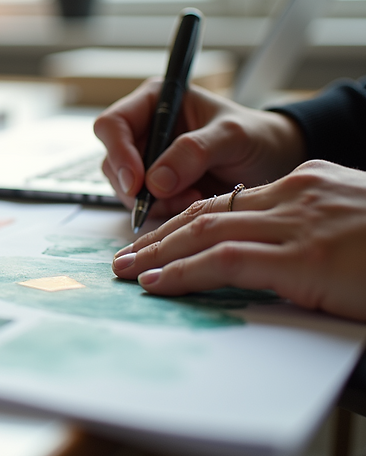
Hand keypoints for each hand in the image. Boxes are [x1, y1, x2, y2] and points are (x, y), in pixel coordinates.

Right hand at [93, 78, 305, 217]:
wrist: (275, 162)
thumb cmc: (257, 137)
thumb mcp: (231, 136)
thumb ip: (194, 151)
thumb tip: (155, 182)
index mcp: (155, 102)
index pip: (113, 125)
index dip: (118, 153)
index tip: (137, 183)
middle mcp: (145, 130)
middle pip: (113, 162)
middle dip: (138, 187)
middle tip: (171, 197)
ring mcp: (148, 161)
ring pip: (125, 188)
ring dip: (154, 202)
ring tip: (194, 198)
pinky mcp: (156, 187)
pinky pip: (143, 206)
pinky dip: (164, 211)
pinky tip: (193, 203)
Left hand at [112, 160, 365, 321]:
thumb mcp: (357, 225)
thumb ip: (315, 232)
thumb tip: (284, 259)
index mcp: (310, 183)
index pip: (231, 201)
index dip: (187, 221)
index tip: (158, 238)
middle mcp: (297, 195)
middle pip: (207, 211)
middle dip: (159, 235)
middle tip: (124, 254)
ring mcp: (298, 223)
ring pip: (204, 231)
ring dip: (156, 253)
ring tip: (125, 270)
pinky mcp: (303, 256)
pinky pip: (223, 260)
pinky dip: (182, 271)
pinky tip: (156, 282)